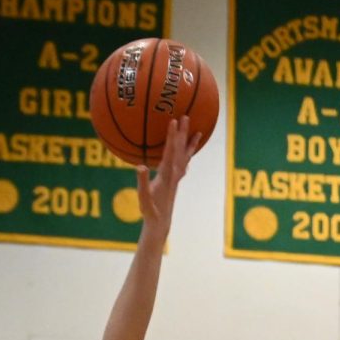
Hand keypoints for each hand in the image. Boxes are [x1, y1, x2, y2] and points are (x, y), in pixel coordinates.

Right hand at [137, 116, 199, 240]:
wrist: (160, 223)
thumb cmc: (150, 211)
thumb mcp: (143, 197)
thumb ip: (142, 182)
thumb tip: (140, 167)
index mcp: (166, 174)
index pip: (170, 151)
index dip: (171, 136)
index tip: (173, 121)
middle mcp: (174, 174)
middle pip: (180, 149)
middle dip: (183, 132)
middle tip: (186, 116)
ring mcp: (176, 177)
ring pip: (185, 156)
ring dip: (190, 142)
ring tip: (198, 131)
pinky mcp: (175, 181)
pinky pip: (184, 164)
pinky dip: (188, 155)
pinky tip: (190, 151)